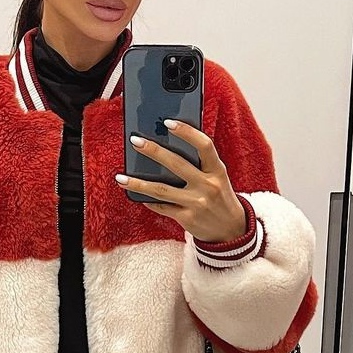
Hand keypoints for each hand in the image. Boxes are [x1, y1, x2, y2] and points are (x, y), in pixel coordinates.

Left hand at [117, 119, 247, 242]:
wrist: (232, 230)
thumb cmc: (221, 197)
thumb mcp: (218, 177)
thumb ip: (201, 163)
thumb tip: (169, 146)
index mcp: (217, 171)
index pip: (204, 145)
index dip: (187, 132)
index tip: (168, 122)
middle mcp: (208, 186)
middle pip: (177, 164)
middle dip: (154, 151)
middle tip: (135, 141)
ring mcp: (196, 203)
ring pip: (161, 190)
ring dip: (138, 183)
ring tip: (121, 177)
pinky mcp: (187, 218)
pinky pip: (162, 207)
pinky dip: (148, 200)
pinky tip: (136, 194)